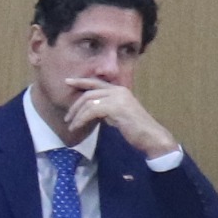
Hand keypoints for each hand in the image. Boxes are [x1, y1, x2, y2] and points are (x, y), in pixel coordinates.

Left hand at [54, 81, 178, 162]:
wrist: (151, 136)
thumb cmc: (135, 129)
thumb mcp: (117, 114)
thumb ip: (106, 108)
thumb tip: (90, 110)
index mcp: (119, 90)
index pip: (96, 82)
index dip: (80, 81)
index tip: (67, 81)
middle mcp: (118, 90)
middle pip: (89, 93)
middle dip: (75, 105)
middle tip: (67, 117)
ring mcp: (118, 98)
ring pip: (89, 102)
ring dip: (77, 115)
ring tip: (71, 126)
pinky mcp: (115, 107)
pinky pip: (91, 111)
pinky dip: (81, 119)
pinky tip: (77, 127)